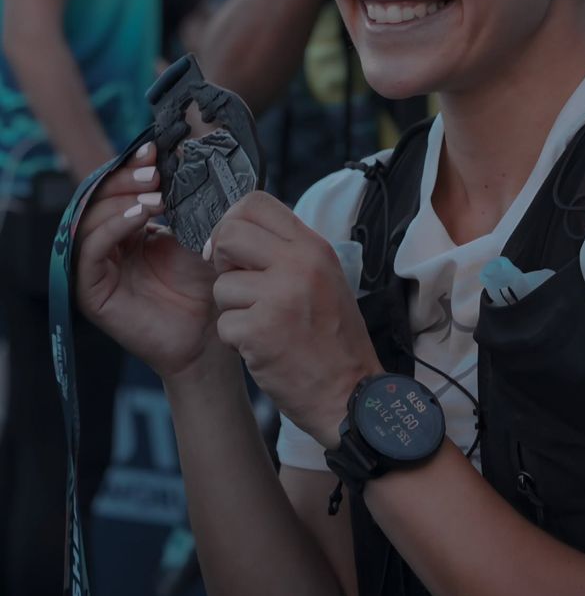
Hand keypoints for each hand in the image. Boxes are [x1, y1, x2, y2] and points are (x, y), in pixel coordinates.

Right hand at [75, 142, 221, 378]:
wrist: (213, 331)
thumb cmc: (208, 282)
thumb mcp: (199, 229)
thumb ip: (186, 197)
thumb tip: (185, 152)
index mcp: (128, 228)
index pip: (118, 187)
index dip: (131, 166)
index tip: (154, 150)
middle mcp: (108, 245)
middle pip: (99, 197)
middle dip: (126, 179)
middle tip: (154, 173)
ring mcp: (97, 268)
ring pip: (89, 219)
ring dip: (121, 201)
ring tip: (154, 198)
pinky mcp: (92, 292)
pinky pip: (89, 251)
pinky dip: (112, 227)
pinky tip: (140, 217)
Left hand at [209, 191, 382, 447]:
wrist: (352, 393)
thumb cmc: (332, 337)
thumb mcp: (322, 277)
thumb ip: (285, 252)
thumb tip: (232, 233)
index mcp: (313, 247)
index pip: (255, 202)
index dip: (233, 220)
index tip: (233, 247)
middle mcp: (298, 264)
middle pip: (229, 234)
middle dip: (221, 260)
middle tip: (238, 284)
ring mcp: (279, 297)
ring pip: (221, 285)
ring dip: (233, 309)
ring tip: (263, 323)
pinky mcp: (260, 332)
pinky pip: (224, 324)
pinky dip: (237, 340)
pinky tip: (263, 347)